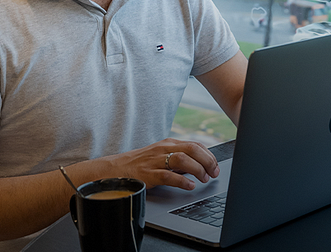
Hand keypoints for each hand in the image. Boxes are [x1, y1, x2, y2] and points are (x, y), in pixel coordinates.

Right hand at [105, 138, 220, 189]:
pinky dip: (182, 181)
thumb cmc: (139, 164)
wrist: (114, 169)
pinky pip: (168, 176)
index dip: (209, 155)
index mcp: (168, 144)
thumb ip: (178, 160)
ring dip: (197, 169)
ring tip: (204, 179)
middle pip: (192, 149)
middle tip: (214, 173)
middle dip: (207, 160)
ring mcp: (155, 161)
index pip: (194, 144)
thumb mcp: (161, 157)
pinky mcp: (147, 174)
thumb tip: (199, 167)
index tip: (216, 166)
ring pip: (182, 159)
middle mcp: (163, 149)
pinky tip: (189, 185)